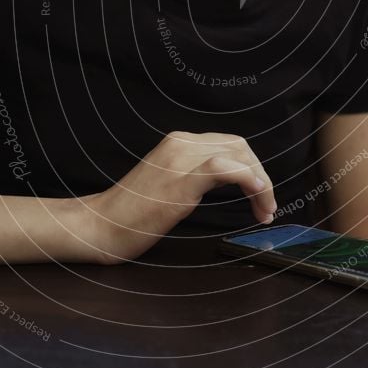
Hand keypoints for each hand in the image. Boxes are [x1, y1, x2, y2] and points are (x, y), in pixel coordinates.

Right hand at [85, 131, 276, 263]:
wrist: (100, 226)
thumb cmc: (132, 212)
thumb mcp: (169, 181)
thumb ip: (195, 173)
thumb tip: (229, 178)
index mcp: (178, 141)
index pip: (230, 143)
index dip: (253, 167)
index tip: (262, 194)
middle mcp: (181, 143)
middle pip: (240, 147)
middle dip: (262, 175)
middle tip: (267, 206)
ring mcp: (180, 160)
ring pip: (237, 155)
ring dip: (261, 182)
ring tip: (264, 210)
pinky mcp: (180, 182)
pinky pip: (223, 169)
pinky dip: (247, 177)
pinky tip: (258, 192)